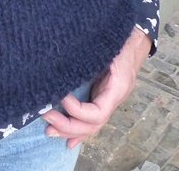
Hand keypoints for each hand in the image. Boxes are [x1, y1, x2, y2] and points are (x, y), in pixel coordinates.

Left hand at [41, 27, 151, 149]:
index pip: (98, 112)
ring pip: (91, 125)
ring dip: (69, 130)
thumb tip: (63, 58)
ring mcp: (108, 100)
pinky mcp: (101, 98)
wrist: (133, 38)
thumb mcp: (107, 45)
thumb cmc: (118, 38)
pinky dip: (79, 131)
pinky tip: (68, 141)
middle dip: (68, 125)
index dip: (77, 110)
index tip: (62, 97)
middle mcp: (113, 98)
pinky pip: (91, 119)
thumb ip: (90, 56)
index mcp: (117, 88)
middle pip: (93, 124)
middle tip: (46, 116)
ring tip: (49, 130)